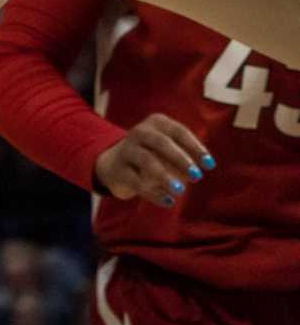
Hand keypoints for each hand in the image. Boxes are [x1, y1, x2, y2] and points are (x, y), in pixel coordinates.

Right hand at [93, 112, 211, 208]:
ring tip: (181, 191)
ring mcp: (127, 150)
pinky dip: (154, 193)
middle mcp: (140, 132)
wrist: (114, 165)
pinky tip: (169, 201)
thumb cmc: (151, 156)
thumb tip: (195, 174)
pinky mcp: (118, 170)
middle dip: (180, 159)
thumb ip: (182, 160)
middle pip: (161, 142)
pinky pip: (136, 181)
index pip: (178, 131)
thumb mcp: (167, 153)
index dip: (195, 147)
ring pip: (146, 160)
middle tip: (197, 176)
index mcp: (156, 123)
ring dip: (165, 175)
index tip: (210, 165)